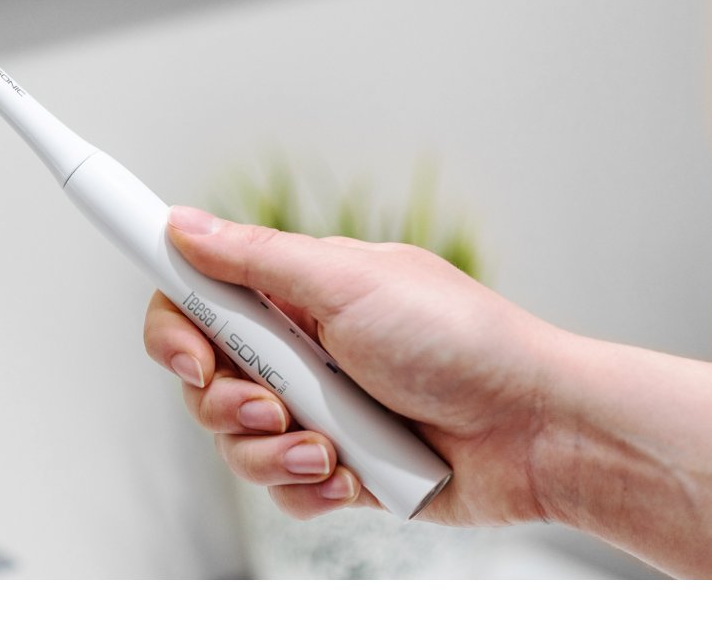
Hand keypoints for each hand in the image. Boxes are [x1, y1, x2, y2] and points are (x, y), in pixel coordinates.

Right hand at [143, 206, 558, 525]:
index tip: (189, 356)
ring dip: (272, 452)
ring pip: (236, 441)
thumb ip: (255, 259)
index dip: (175, 330)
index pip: (197, 298)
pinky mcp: (335, 462)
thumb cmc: (460, 340)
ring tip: (327, 447)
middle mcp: (297, 349)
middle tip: (275, 405)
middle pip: (205, 381)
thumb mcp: (349, 283)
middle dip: (228, 403)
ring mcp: (316, 409)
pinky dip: (309, 486)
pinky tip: (351, 474)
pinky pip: (280, 487)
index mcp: (295, 293)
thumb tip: (182, 224)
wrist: (536, 428)